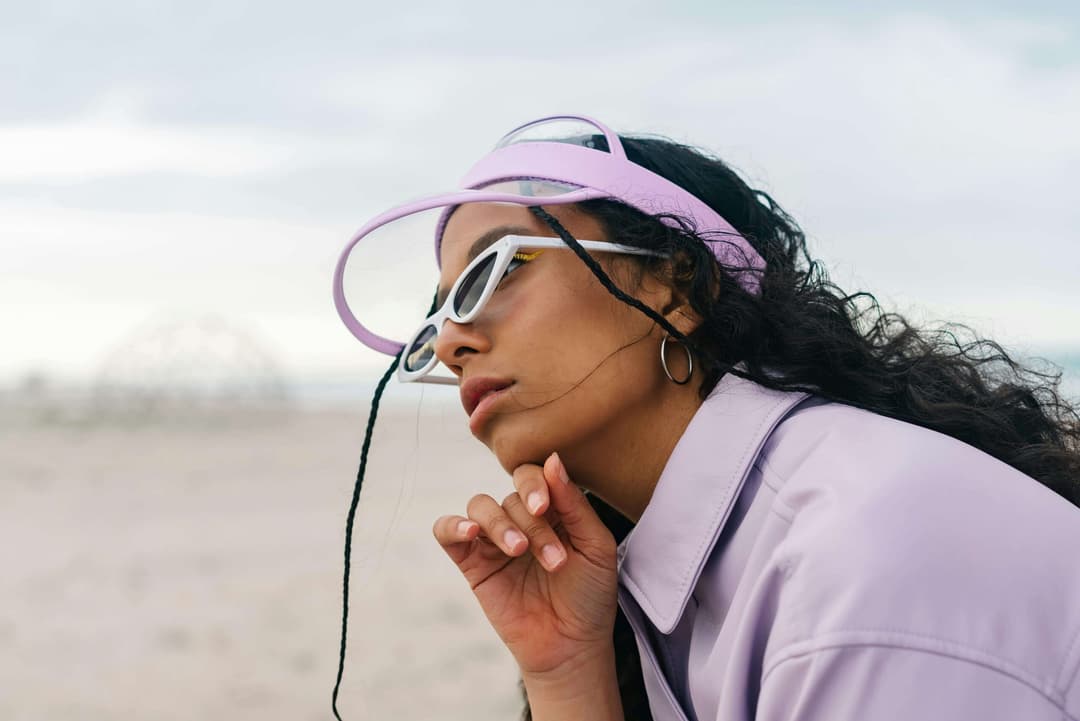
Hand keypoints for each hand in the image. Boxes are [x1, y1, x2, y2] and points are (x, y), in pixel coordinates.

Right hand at [432, 452, 618, 675]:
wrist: (571, 647)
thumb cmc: (589, 596)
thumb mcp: (595, 546)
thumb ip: (574, 503)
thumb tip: (552, 459)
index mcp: (552, 509)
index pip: (534, 475)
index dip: (536, 484)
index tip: (543, 507)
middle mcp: (521, 519)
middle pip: (511, 495)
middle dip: (531, 524)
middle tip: (552, 558)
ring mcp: (494, 540)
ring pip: (481, 506)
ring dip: (500, 525)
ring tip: (519, 552)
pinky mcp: (471, 563)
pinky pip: (446, 531)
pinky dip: (454, 524)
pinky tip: (471, 532)